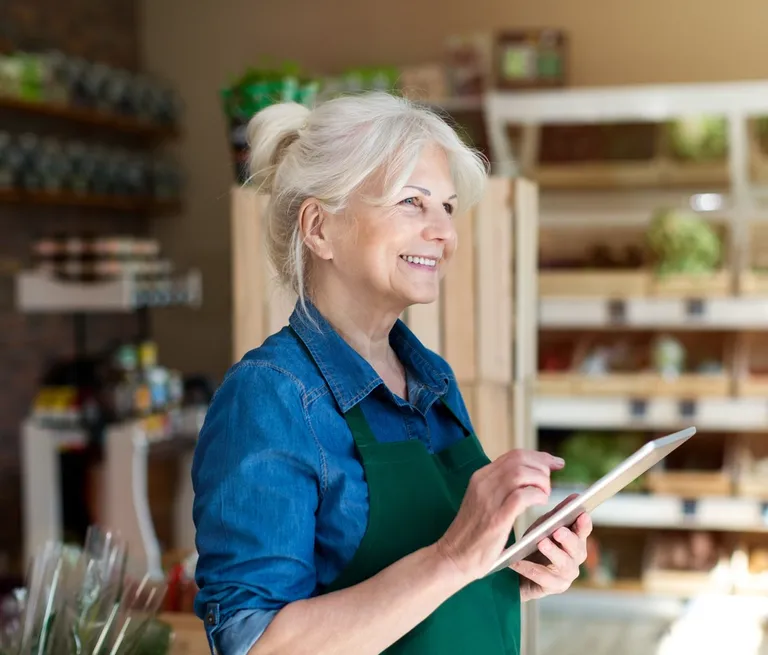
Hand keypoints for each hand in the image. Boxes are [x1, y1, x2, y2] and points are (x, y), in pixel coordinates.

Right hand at [434, 449, 563, 582]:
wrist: (453, 556)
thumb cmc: (472, 533)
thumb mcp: (481, 501)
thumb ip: (499, 488)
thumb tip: (527, 477)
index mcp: (480, 477)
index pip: (514, 455)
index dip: (539, 456)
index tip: (556, 462)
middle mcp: (483, 482)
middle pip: (520, 460)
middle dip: (543, 468)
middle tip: (550, 484)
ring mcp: (488, 498)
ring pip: (522, 473)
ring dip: (541, 482)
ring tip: (544, 496)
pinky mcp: (497, 517)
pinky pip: (523, 495)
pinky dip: (537, 496)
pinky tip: (540, 503)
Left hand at [509, 493, 592, 600]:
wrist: (519, 570)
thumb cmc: (535, 544)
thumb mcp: (545, 525)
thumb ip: (559, 513)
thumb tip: (575, 497)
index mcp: (575, 540)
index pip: (584, 530)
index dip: (584, 524)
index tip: (582, 515)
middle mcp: (575, 558)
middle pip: (578, 549)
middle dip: (568, 539)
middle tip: (558, 531)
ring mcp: (566, 575)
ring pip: (564, 565)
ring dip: (553, 553)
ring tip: (541, 543)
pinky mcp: (553, 587)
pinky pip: (543, 579)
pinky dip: (529, 568)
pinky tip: (517, 561)